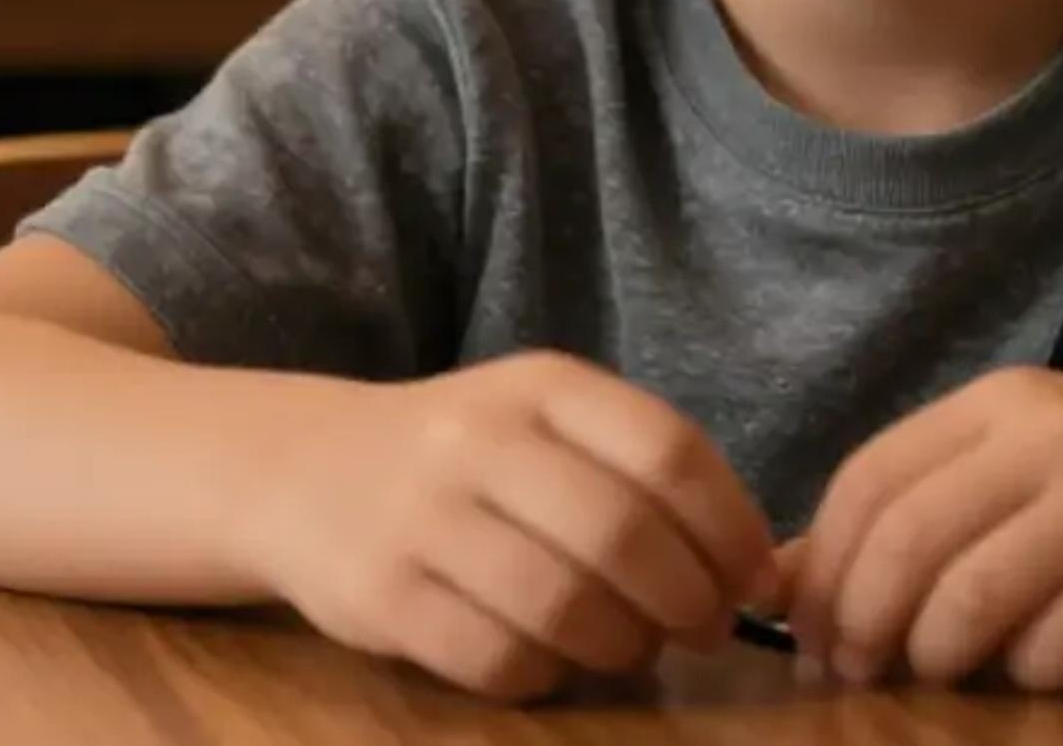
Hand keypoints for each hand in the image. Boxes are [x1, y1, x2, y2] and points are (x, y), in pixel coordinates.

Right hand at [236, 352, 777, 701]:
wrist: (304, 471)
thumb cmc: (463, 457)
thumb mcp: (544, 424)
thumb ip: (641, 475)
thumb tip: (758, 576)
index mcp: (539, 386)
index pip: (667, 452)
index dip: (730, 530)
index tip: (755, 583)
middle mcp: (478, 439)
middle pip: (621, 536)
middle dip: (686, 602)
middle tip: (702, 631)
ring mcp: (422, 517)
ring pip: (563, 607)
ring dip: (622, 647)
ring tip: (628, 647)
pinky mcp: (380, 595)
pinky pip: (496, 661)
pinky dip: (545, 676)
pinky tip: (549, 660)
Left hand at [786, 371, 1062, 692]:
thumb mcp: (1038, 458)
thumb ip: (930, 500)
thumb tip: (789, 577)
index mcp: (1005, 400)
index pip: (869, 477)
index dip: (821, 563)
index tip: (806, 631)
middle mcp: (1051, 437)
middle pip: (906, 540)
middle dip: (860, 621)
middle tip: (853, 675)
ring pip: (970, 596)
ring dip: (934, 654)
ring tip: (938, 676)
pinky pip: (1057, 642)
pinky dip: (1027, 672)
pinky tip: (1037, 672)